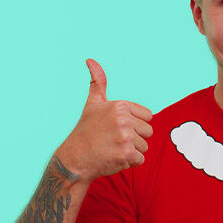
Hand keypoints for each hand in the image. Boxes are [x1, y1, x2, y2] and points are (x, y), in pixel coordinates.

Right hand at [55, 59, 152, 181]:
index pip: (147, 116)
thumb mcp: (93, 104)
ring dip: (131, 151)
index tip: (117, 128)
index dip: (135, 124)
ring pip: (144, 147)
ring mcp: (125, 137)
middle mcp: (123, 120)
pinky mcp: (126, 154)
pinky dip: (129, 162)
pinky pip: (140, 159)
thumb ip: (98, 82)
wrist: (74, 159)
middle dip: (134, 138)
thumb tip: (90, 60)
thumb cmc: (86, 131)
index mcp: (120, 106)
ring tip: (112, 148)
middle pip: (148, 132)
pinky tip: (113, 158)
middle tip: (114, 140)